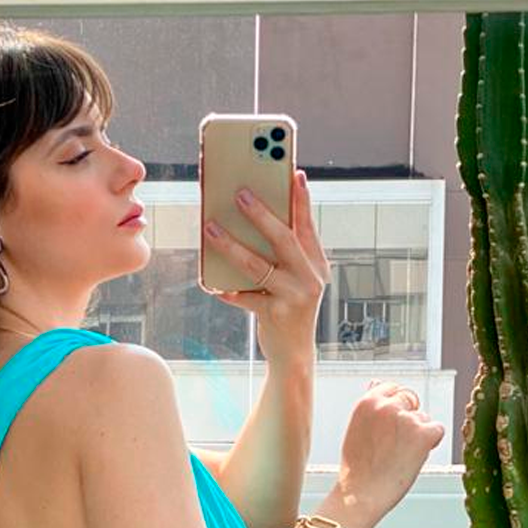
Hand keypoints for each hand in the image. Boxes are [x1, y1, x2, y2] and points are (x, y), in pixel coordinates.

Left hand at [204, 169, 329, 364]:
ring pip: (258, 265)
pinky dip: (229, 291)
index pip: (307, 225)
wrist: (294, 354)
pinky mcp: (276, 314)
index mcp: (316, 263)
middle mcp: (310, 277)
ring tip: (211, 229)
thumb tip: (256, 222)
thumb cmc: (289, 309)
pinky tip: (214, 285)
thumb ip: (285, 255)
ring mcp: (295, 296)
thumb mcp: (296, 280)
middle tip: (240, 194)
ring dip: (232, 245)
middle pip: (283, 239)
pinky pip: (246, 297)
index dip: (301, 199)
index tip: (294, 173)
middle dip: (261, 214)